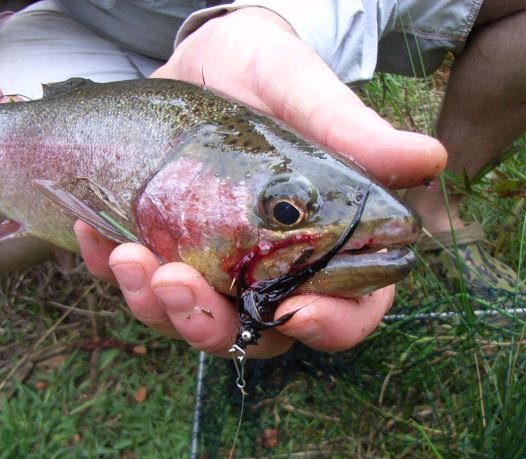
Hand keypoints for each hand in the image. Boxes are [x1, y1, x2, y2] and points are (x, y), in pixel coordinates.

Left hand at [77, 8, 446, 357]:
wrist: (201, 59)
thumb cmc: (262, 71)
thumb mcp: (299, 88)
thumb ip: (352, 130)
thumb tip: (430, 159)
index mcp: (327, 240)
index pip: (350, 308)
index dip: (332, 326)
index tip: (294, 311)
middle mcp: (275, 266)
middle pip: (258, 333)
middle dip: (211, 325)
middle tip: (175, 282)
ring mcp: (220, 266)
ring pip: (195, 322)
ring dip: (156, 307)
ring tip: (126, 256)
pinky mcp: (171, 251)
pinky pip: (142, 286)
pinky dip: (114, 271)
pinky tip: (95, 232)